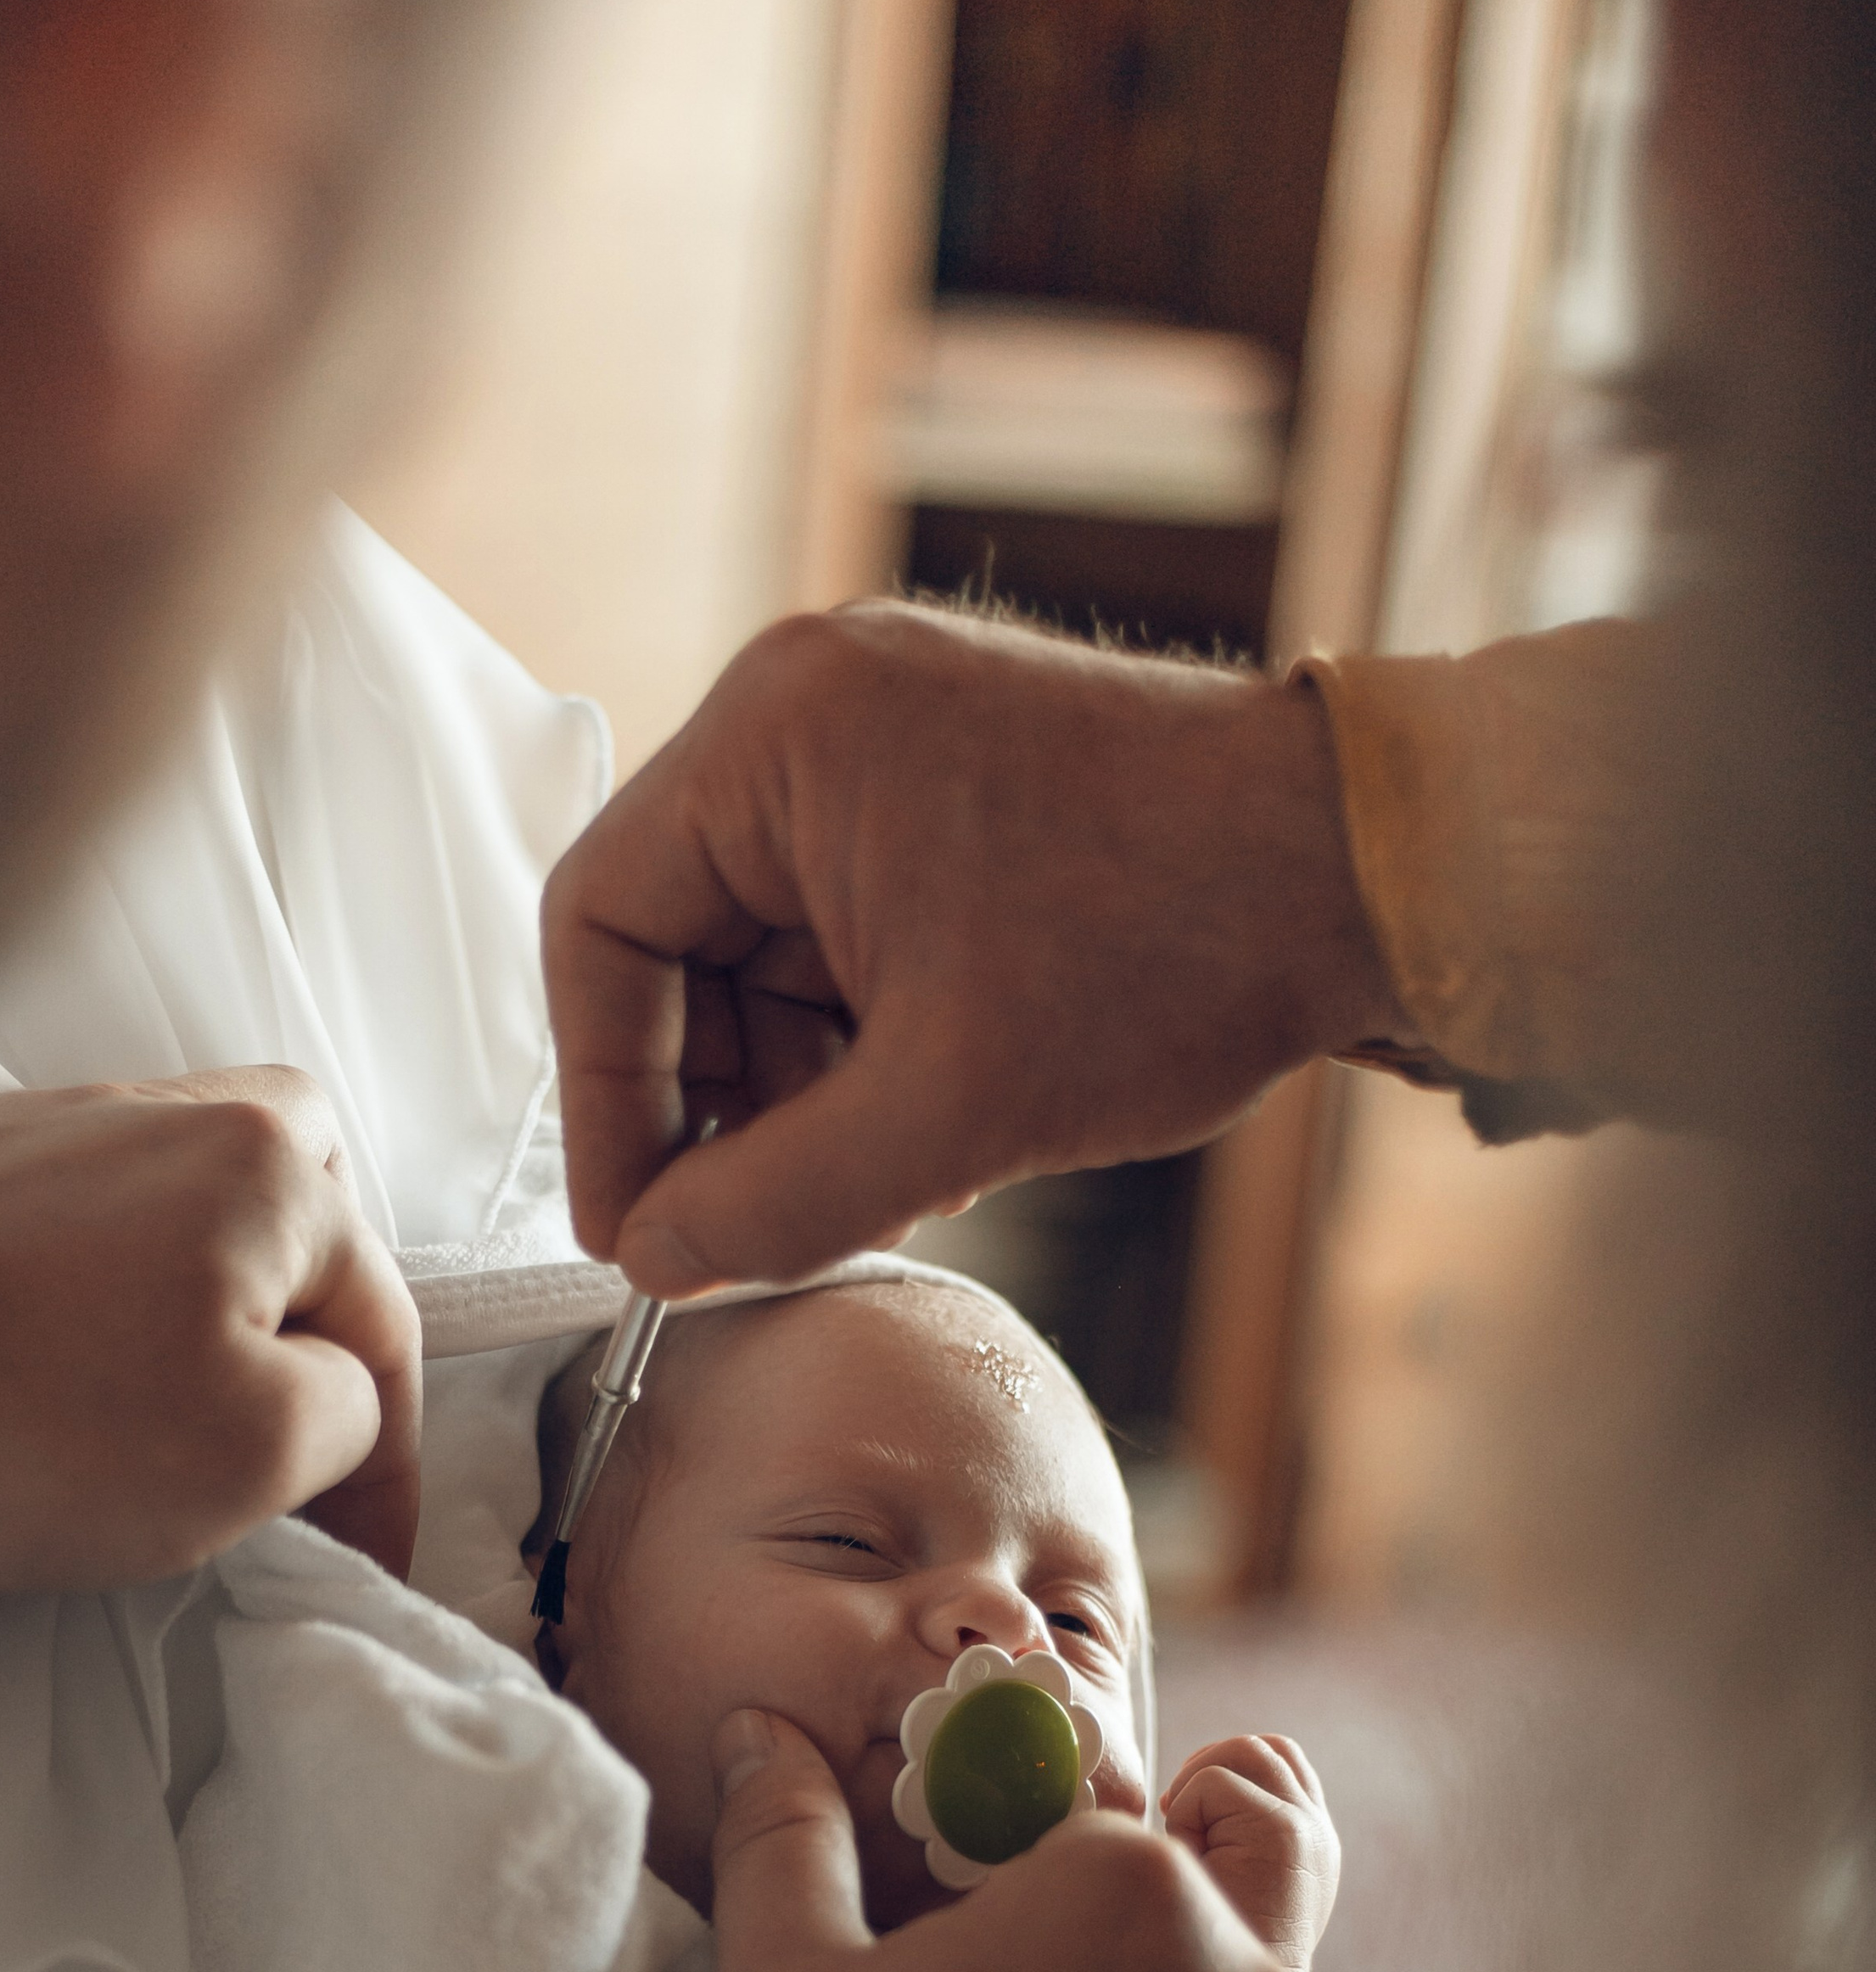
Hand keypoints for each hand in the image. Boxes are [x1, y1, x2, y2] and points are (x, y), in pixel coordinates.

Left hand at [0, 1066, 422, 1588]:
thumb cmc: (16, 1410)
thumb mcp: (255, 1454)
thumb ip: (345, 1416)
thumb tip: (336, 1398)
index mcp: (267, 1167)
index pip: (382, 1318)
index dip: (388, 1459)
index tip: (362, 1537)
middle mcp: (166, 1116)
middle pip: (304, 1197)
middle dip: (321, 1301)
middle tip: (293, 1404)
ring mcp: (54, 1127)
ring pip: (188, 1192)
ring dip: (211, 1282)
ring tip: (175, 1383)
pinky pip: (76, 1208)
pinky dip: (100, 1278)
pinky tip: (62, 1357)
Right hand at [543, 600, 1400, 1292]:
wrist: (1371, 874)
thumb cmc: (1180, 935)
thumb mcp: (946, 1110)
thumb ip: (775, 1200)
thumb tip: (665, 1259)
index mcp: (778, 737)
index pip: (600, 928)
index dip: (605, 1101)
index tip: (639, 1223)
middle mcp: (814, 712)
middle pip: (680, 946)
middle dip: (720, 1104)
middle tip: (756, 1228)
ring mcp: (887, 743)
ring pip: (767, 957)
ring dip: (799, 1090)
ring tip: (874, 1187)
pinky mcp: (951, 789)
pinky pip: (847, 936)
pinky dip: (863, 1046)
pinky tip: (923, 1134)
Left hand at [1160, 1734, 1339, 1971]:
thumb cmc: (1206, 1950)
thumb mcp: (1228, 1880)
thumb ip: (1229, 1833)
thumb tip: (1180, 1793)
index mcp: (1313, 1842)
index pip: (1280, 1760)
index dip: (1228, 1767)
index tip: (1189, 1813)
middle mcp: (1318, 1831)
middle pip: (1261, 1746)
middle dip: (1207, 1766)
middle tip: (1174, 1815)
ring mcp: (1307, 1828)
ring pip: (1239, 1753)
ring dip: (1196, 1790)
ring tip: (1188, 1844)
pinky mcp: (1284, 1832)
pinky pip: (1213, 1782)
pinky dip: (1186, 1813)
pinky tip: (1191, 1860)